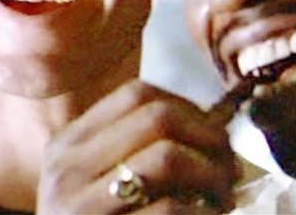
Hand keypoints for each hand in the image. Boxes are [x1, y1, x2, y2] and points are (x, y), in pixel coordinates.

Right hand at [36, 79, 239, 213]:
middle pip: (157, 116)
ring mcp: (78, 206)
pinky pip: (170, 209)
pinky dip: (203, 211)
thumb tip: (217, 127)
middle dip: (208, 136)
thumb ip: (141, 153)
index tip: (211, 135)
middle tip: (229, 165)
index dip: (187, 106)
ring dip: (211, 173)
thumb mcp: (101, 186)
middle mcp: (66, 167)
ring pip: (166, 156)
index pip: (137, 93)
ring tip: (223, 196)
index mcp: (68, 144)